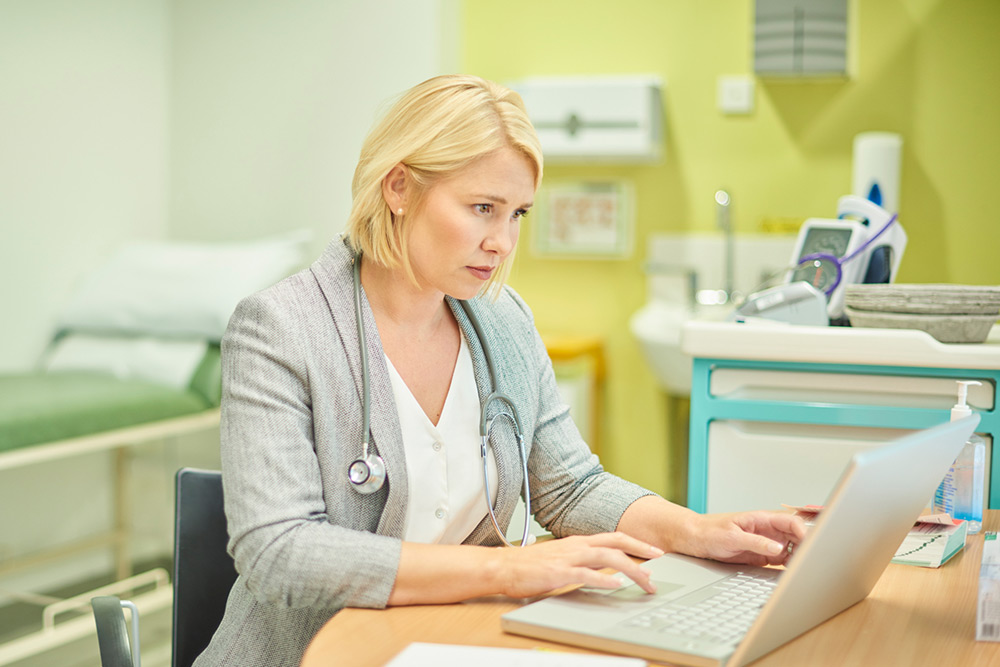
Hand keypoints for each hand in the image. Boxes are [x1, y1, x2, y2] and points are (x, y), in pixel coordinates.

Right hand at [496, 532, 664, 598]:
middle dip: (641, 550)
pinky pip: (587, 575)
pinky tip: (617, 585)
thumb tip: (607, 570)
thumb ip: (584, 561)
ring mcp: (569, 558)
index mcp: (579, 541)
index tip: (654, 551)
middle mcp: (577, 546)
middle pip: (617, 542)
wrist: (504, 566)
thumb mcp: (563, 558)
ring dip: (631, 569)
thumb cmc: (531, 565)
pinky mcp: (560, 572)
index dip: (636, 542)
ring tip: (646, 580)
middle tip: (660, 559)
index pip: (614, 537)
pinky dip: (605, 580)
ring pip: (608, 557)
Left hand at [681, 511, 806, 566]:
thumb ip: (756, 542)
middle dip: (806, 547)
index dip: (803, 532)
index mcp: (761, 519)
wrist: (695, 540)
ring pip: (792, 549)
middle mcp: (768, 530)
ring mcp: (767, 543)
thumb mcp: (732, 537)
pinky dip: (789, 566)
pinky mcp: (763, 556)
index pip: (791, 522)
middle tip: (808, 562)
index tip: (808, 545)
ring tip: (801, 570)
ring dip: (799, 558)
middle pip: (796, 536)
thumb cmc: (710, 531)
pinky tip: (791, 573)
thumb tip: (778, 548)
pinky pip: (782, 561)